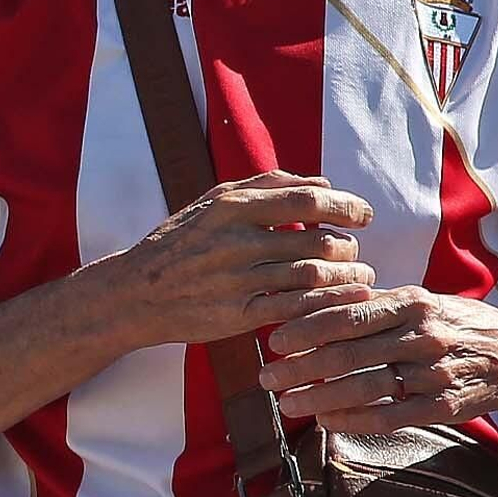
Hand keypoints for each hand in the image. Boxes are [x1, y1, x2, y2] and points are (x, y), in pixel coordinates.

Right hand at [119, 172, 375, 348]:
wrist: (135, 293)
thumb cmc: (180, 243)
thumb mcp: (213, 202)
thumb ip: (267, 186)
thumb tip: (323, 181)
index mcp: (232, 205)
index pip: (306, 199)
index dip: (344, 205)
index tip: (363, 215)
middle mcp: (236, 240)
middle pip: (316, 239)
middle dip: (349, 246)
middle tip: (357, 251)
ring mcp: (236, 279)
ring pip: (311, 274)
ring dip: (346, 277)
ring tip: (360, 277)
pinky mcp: (237, 315)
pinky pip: (295, 308)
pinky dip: (327, 304)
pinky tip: (343, 302)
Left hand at [258, 286, 497, 430]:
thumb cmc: (449, 324)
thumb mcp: (416, 301)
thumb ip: (370, 303)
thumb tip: (310, 301)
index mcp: (411, 302)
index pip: (348, 314)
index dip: (307, 328)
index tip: (274, 340)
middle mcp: (422, 336)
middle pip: (349, 353)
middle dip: (301, 367)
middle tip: (268, 377)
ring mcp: (434, 373)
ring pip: (365, 387)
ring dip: (320, 396)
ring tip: (288, 403)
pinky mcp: (443, 406)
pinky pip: (390, 415)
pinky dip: (354, 419)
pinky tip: (326, 420)